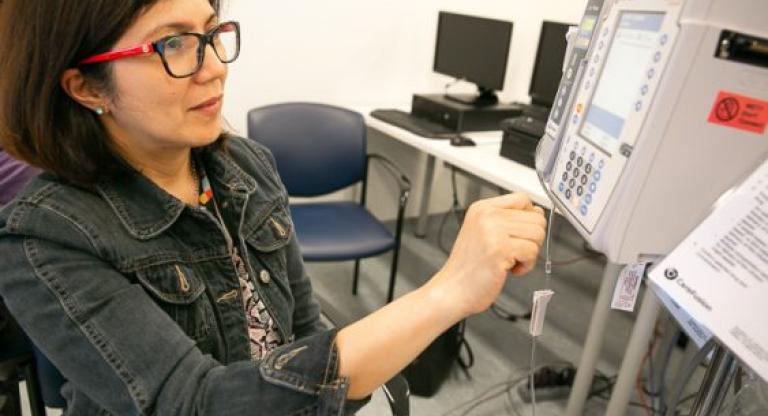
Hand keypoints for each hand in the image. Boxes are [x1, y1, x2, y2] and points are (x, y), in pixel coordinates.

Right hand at [427, 193, 545, 317]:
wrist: (452, 290)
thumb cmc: (468, 267)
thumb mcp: (484, 233)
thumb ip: (508, 220)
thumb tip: (537, 213)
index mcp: (481, 208)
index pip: (522, 199)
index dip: (530, 218)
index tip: (521, 234)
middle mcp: (486, 215)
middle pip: (535, 218)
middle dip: (532, 239)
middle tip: (514, 253)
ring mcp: (493, 231)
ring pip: (537, 234)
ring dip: (530, 253)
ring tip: (511, 261)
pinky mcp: (500, 249)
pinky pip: (532, 251)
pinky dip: (526, 265)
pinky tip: (509, 270)